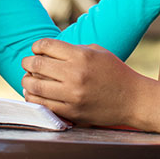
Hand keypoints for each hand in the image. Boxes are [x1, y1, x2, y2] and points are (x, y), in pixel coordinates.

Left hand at [21, 39, 146, 125]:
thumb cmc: (114, 72)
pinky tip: (34, 93)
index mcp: (81, 56)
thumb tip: (48, 50)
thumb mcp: (97, 51)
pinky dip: (34, 98)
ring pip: (35, 86)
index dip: (37, 46)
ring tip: (28, 78)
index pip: (47, 46)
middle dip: (27, 62)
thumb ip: (73, 49)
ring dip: (27, 80)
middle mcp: (75, 75)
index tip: (36, 48)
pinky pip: (44, 105)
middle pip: (37, 65)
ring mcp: (72, 96)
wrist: (133, 99)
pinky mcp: (72, 112)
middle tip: (27, 62)